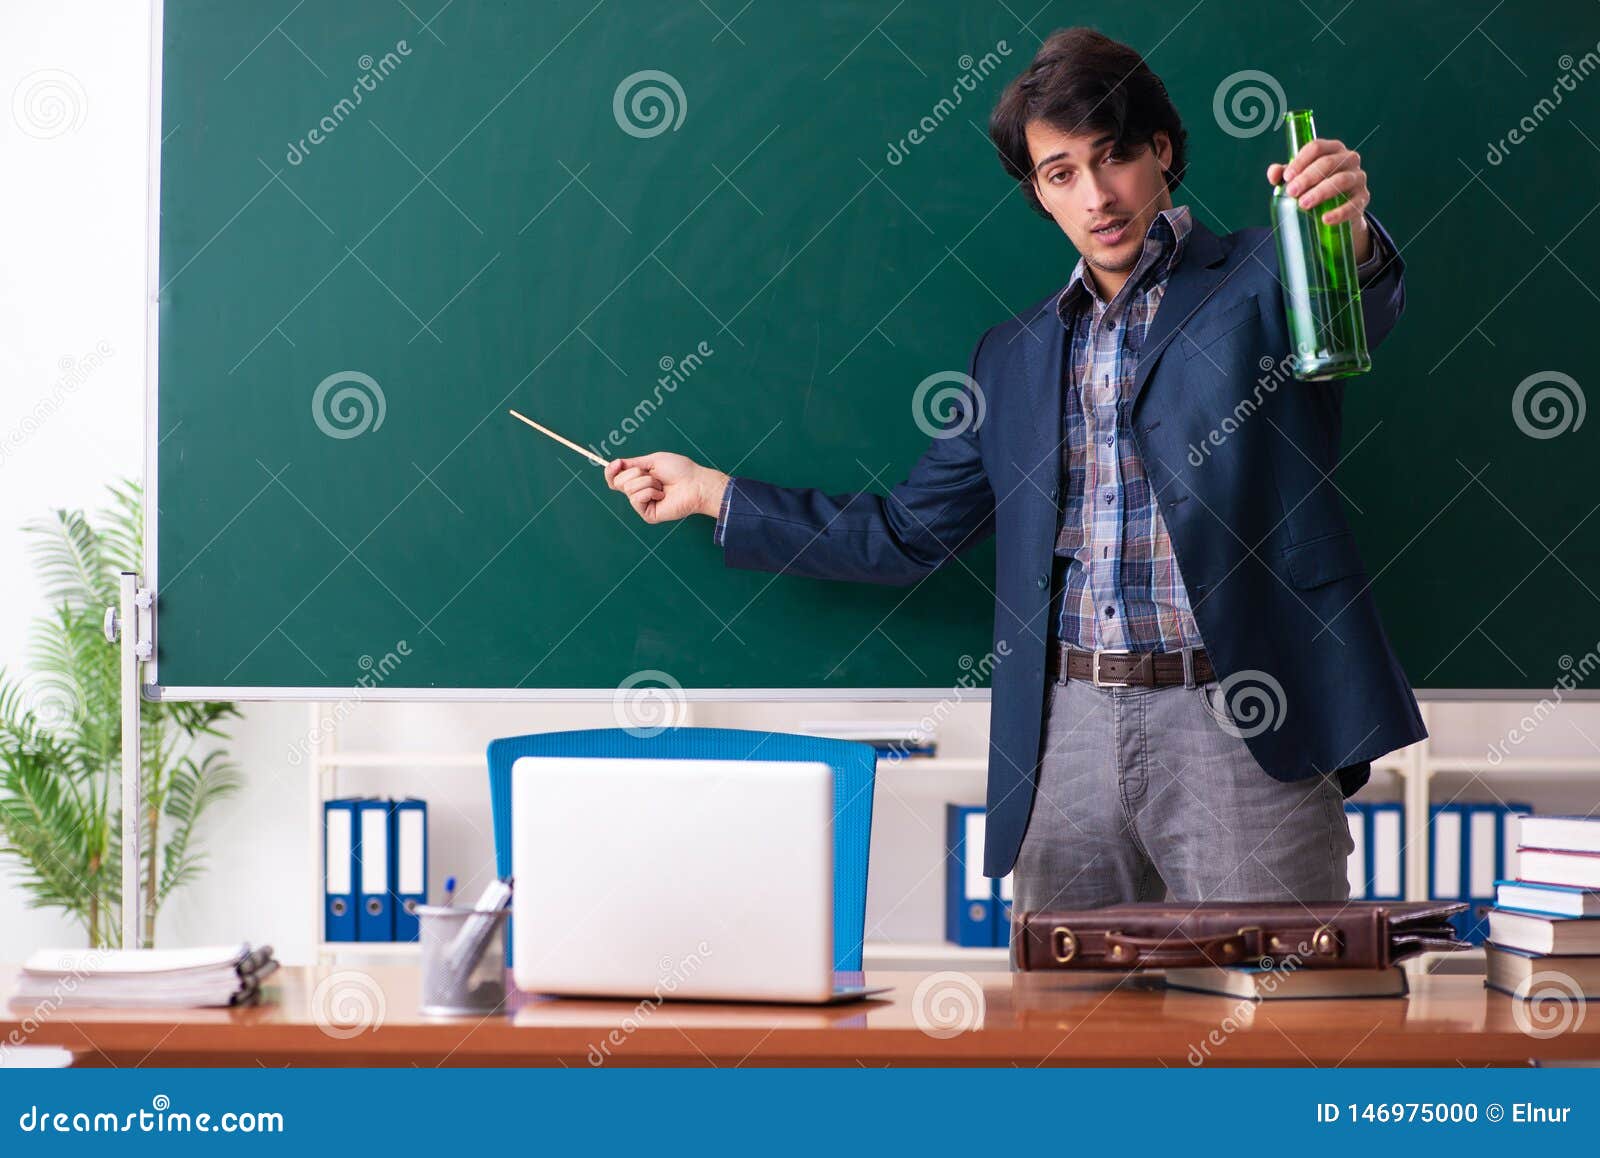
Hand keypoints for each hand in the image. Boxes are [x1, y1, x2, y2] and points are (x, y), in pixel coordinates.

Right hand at [604, 452, 728, 524]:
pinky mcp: (647, 514)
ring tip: (662, 485)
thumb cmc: (680, 470)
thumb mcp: (652, 460)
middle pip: (618, 482)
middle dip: (635, 473)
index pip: (614, 478)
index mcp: (638, 479)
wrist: (695, 483)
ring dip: (647, 482)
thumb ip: (632, 463)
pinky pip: (636, 499)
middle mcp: (638, 492)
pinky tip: (662, 495)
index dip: (611, 471)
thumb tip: (615, 464)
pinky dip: (649, 491)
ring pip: (628, 489)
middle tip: (654, 475)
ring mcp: (642, 504)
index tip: (616, 463)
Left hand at [1268, 137, 1371, 261]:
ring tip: (1303, 204)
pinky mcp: (1363, 198)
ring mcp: (1358, 177)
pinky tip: (1325, 219)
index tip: (1287, 176)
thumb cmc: (1315, 187)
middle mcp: (1348, 159)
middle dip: (1307, 177)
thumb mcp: (1299, 178)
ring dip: (1321, 192)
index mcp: (1332, 149)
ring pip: (1341, 180)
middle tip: (1291, 192)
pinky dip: (1339, 212)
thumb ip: (1284, 173)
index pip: (1316, 147)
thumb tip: (1274, 174)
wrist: (1338, 210)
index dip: (1300, 160)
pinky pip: (1354, 204)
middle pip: (1328, 162)